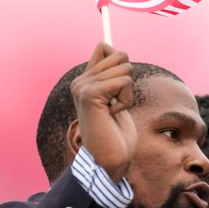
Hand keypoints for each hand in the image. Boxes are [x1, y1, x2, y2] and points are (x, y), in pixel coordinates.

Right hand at [70, 42, 135, 181]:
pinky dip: (126, 100)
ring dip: (128, 93)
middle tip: (115, 104)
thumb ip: (113, 78)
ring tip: (114, 111)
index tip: (118, 88)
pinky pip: (123, 82)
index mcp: (85, 81)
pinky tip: (113, 114)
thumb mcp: (116, 99)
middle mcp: (80, 81)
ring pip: (124, 68)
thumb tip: (118, 51)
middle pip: (119, 55)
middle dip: (127, 80)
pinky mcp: (90, 94)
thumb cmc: (116, 135)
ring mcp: (83, 87)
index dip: (119, 62)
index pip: (104, 47)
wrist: (108, 160)